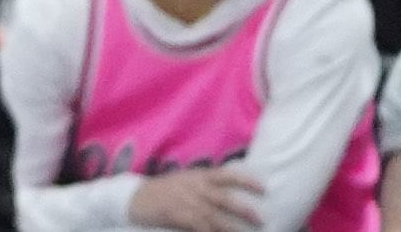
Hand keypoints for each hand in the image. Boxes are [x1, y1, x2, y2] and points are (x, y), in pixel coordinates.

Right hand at [127, 168, 266, 231]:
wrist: (135, 197)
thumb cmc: (164, 189)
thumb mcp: (185, 179)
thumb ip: (205, 183)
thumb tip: (230, 189)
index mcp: (198, 176)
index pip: (226, 175)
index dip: (246, 180)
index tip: (264, 188)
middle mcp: (194, 188)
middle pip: (224, 197)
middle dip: (244, 209)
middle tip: (261, 219)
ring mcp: (186, 203)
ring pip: (214, 217)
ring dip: (231, 228)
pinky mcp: (178, 217)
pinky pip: (199, 228)